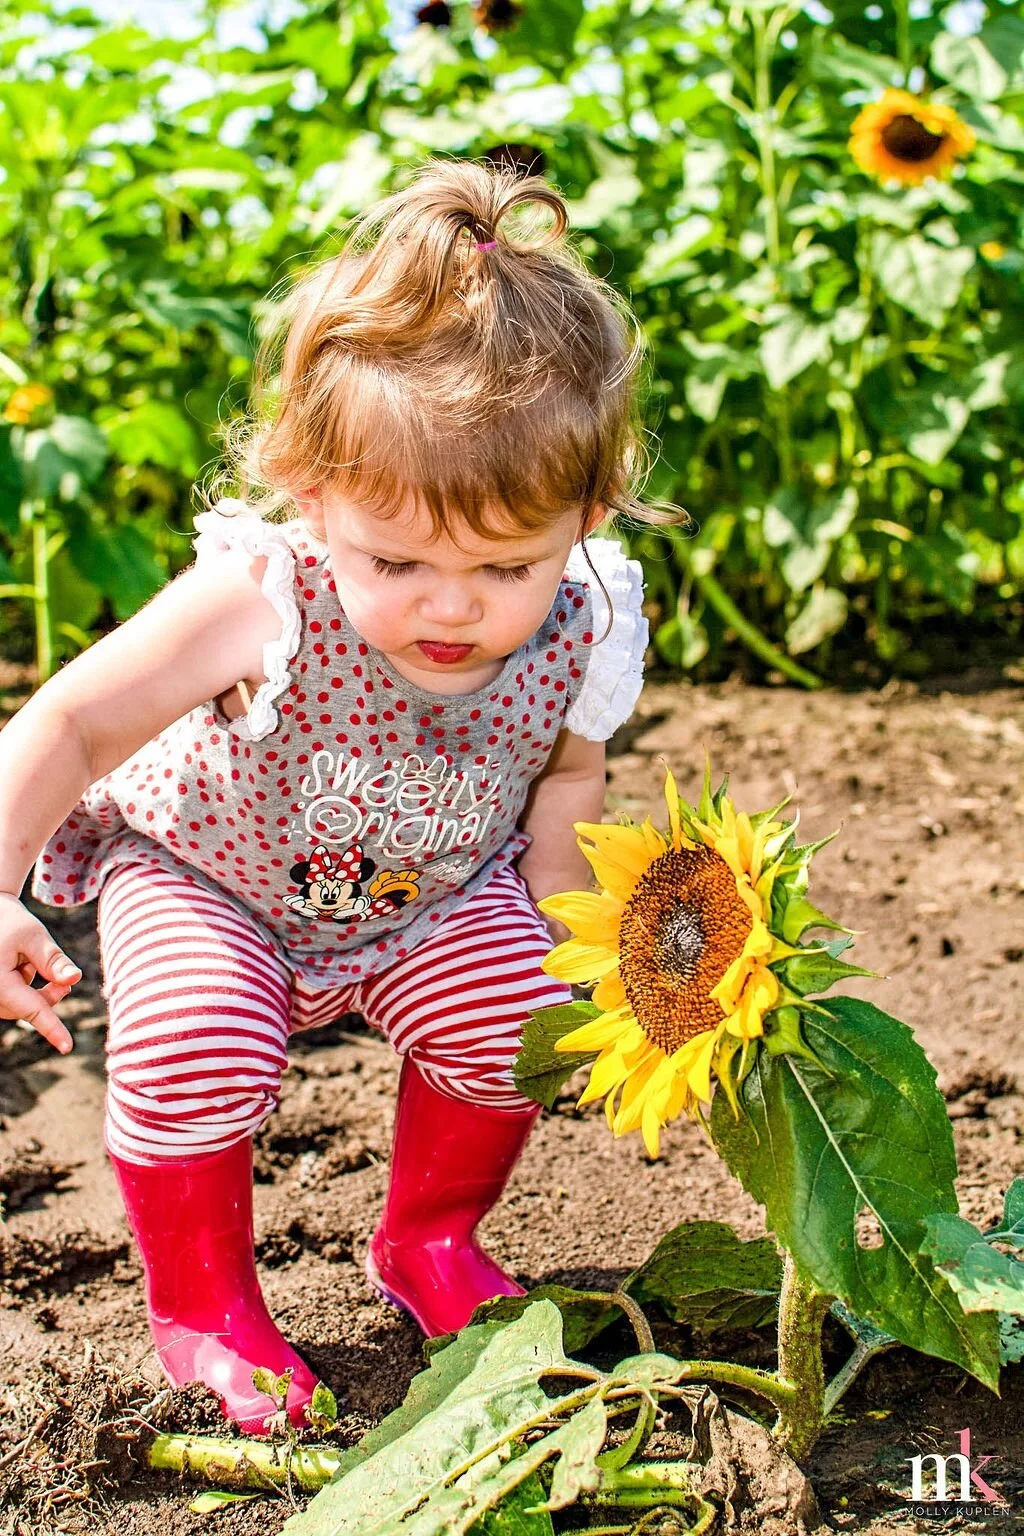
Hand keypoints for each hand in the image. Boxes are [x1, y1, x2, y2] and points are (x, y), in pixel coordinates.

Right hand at [0, 893, 79, 1053]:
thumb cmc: (8, 920)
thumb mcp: (33, 936)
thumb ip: (53, 960)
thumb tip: (74, 979)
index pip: (31, 1008)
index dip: (52, 1028)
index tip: (67, 1047)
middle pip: (27, 1007)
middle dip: (49, 994)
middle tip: (64, 977)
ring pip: (21, 1005)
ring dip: (34, 987)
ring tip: (28, 959)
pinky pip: (13, 999)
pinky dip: (24, 986)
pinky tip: (21, 964)